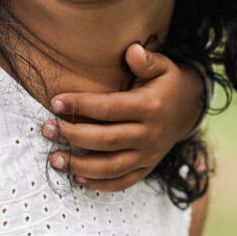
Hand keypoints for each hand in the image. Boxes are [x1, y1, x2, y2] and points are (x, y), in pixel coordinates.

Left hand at [41, 43, 204, 190]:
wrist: (189, 108)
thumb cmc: (166, 83)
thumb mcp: (163, 65)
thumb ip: (146, 59)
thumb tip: (132, 51)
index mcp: (150, 106)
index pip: (109, 108)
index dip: (80, 105)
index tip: (55, 102)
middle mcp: (150, 134)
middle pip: (106, 140)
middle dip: (72, 135)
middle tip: (46, 129)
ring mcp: (149, 154)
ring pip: (111, 166)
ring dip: (80, 166)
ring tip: (54, 160)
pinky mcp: (147, 167)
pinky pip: (123, 181)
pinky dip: (100, 184)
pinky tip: (77, 179)